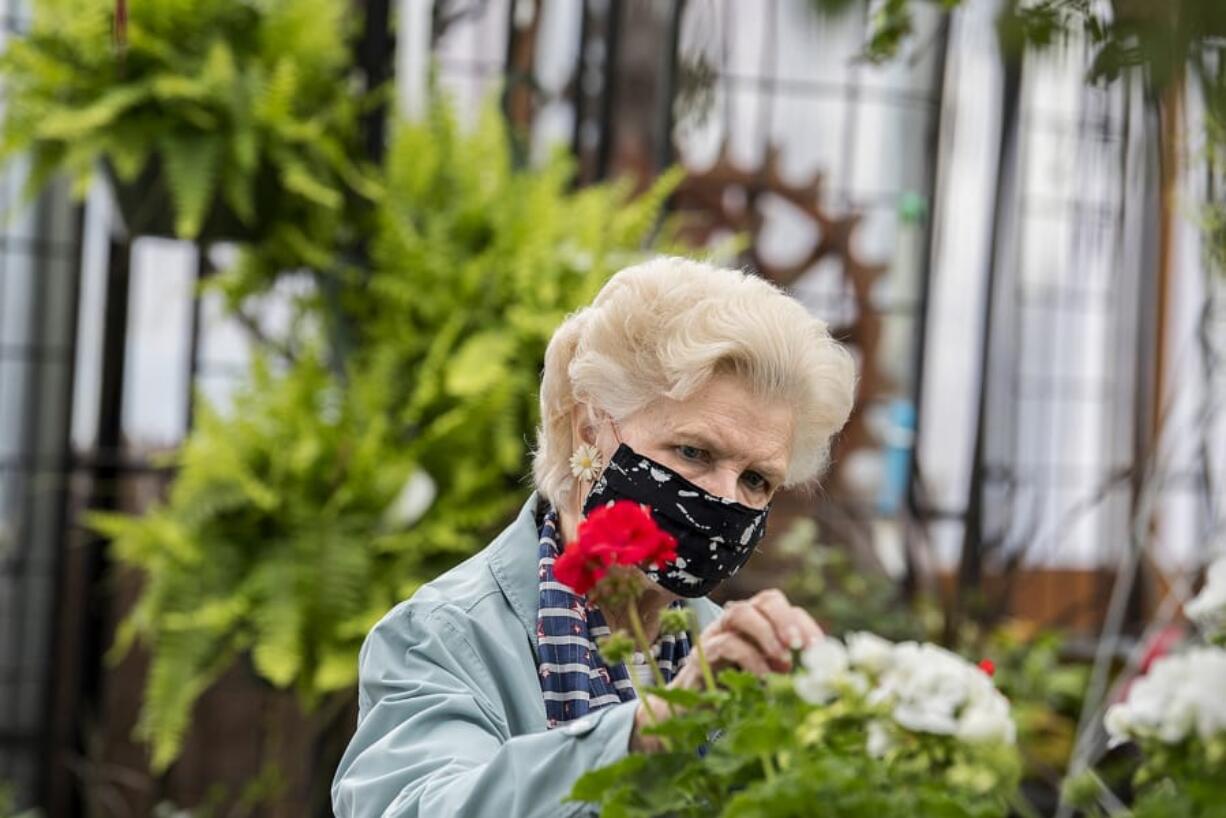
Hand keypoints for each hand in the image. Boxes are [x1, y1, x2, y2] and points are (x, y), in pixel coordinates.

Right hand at [631, 589, 822, 751]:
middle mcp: (735, 623)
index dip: (803, 622)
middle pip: (765, 600)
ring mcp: (715, 635)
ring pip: (740, 612)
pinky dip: (749, 659)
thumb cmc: (732, 697)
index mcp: (756, 625)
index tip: (819, 648)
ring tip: (783, 661)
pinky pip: (724, 645)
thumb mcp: (766, 680)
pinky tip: (763, 679)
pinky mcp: (700, 656)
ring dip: (766, 633)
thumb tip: (819, 671)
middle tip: (799, 647)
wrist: (686, 716)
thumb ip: (787, 670)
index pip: (783, 608)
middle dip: (785, 619)